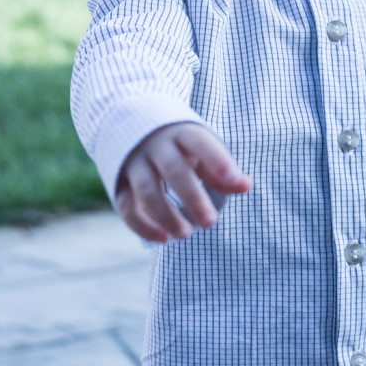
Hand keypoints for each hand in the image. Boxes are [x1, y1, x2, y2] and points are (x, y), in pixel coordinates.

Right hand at [115, 123, 250, 242]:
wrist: (133, 126)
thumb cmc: (180, 144)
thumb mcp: (202, 149)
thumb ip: (221, 169)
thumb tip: (245, 186)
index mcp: (182, 134)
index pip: (200, 143)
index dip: (216, 160)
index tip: (233, 181)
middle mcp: (156, 147)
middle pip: (174, 171)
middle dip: (192, 198)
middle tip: (210, 223)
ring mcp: (135, 164)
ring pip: (148, 191)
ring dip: (166, 216)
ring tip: (186, 234)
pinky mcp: (119, 183)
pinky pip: (127, 207)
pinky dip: (143, 226)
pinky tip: (163, 239)